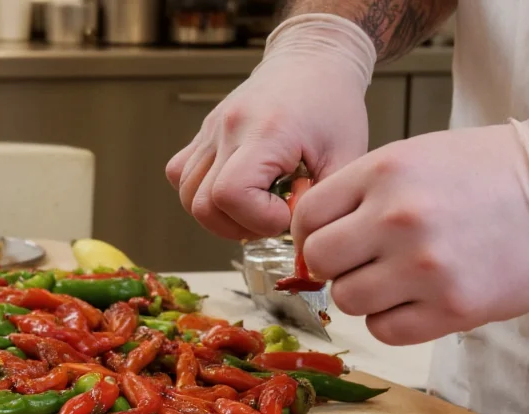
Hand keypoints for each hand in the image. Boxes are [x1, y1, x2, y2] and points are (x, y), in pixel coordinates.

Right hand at [166, 15, 375, 239]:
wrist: (312, 60)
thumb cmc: (332, 105)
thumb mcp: (347, 155)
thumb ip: (325, 202)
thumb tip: (300, 239)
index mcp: (266, 132)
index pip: (231, 194)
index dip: (257, 219)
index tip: (286, 215)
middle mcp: (229, 129)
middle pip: (202, 203)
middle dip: (236, 226)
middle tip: (271, 219)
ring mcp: (210, 131)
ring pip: (186, 193)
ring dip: (217, 216)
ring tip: (252, 210)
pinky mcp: (203, 134)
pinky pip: (181, 175)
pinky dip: (200, 195)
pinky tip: (233, 194)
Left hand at [293, 114, 528, 344]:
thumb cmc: (483, 174)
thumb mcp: (413, 158)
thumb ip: (357, 193)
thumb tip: (310, 240)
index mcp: (383, 172)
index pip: (306, 216)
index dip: (309, 234)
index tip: (326, 242)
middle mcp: (397, 217)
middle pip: (319, 261)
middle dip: (333, 265)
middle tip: (361, 262)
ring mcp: (424, 265)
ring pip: (347, 299)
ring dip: (363, 295)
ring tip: (396, 279)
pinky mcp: (452, 308)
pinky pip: (383, 331)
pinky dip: (391, 321)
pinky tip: (415, 300)